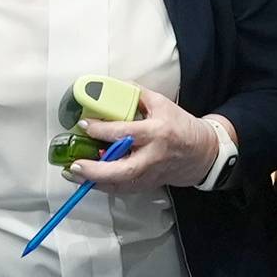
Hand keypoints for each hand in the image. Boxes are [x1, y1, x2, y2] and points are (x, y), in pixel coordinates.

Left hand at [68, 87, 218, 191]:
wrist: (201, 153)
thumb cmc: (180, 126)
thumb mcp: (161, 103)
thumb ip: (136, 94)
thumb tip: (109, 87)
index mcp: (156, 132)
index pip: (125, 132)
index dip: (102, 129)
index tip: (85, 124)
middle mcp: (152, 156)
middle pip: (123, 169)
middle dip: (96, 170)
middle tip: (75, 165)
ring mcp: (150, 173)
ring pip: (121, 184)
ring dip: (95, 181)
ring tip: (74, 174)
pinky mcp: (148, 184)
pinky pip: (123, 189)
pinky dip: (104, 185)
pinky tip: (89, 179)